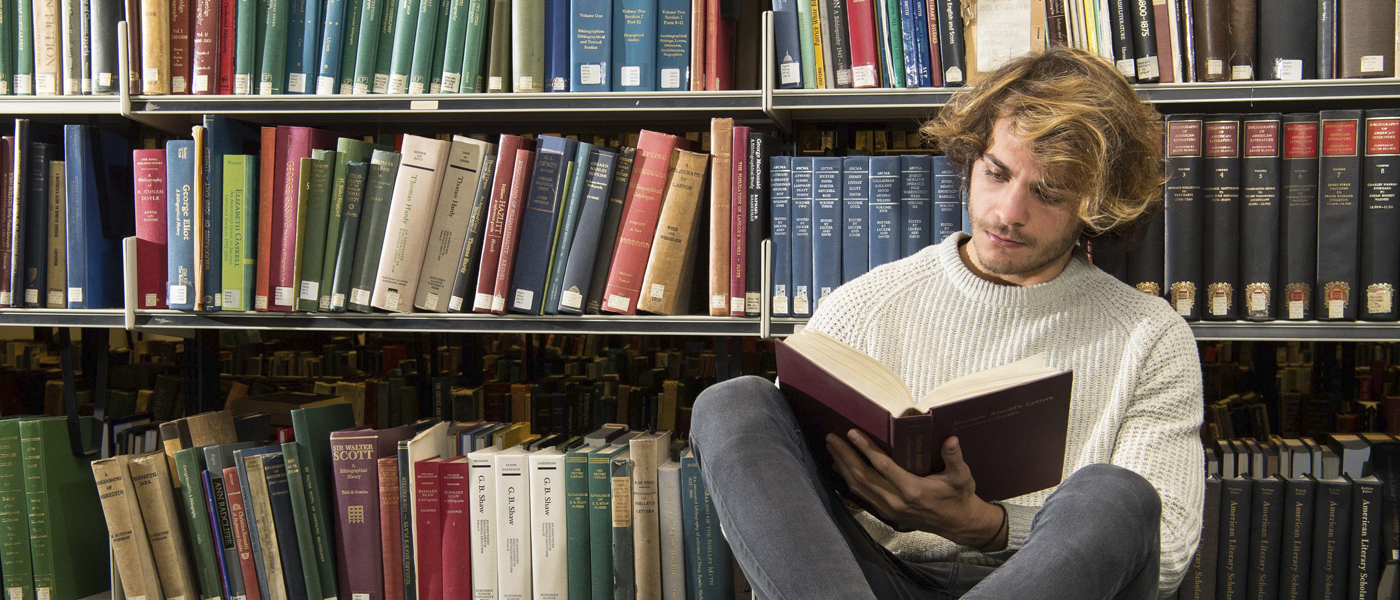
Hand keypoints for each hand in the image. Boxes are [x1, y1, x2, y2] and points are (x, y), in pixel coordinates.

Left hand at [826, 430, 1006, 549]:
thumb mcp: (962, 476)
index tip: (852, 433)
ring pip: (858, 486)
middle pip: (862, 475)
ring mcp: (888, 508)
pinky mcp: (885, 511)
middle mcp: (896, 500)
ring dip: (842, 465)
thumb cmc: (958, 496)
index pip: (883, 466)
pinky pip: (861, 494)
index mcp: (912, 490)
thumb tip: (952, 439)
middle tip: (831, 437)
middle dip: (845, 455)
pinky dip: (847, 479)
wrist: (957, 523)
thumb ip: (954, 457)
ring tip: (831, 447)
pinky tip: (839, 466)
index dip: (866, 449)